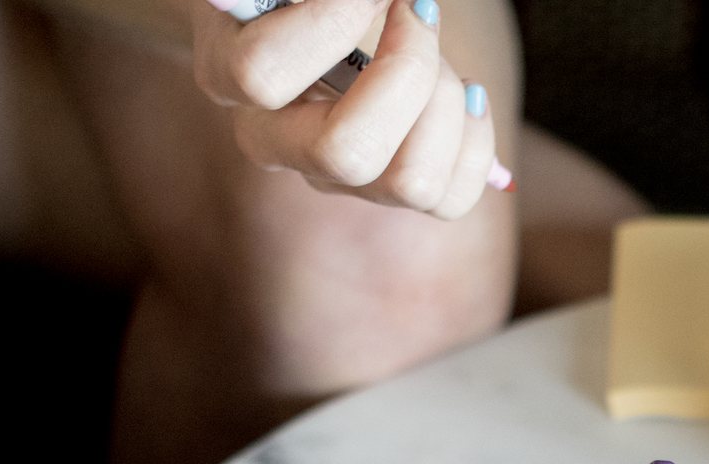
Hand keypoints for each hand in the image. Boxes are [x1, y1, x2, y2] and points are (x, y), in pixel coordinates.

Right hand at [188, 0, 508, 217]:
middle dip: (407, 74)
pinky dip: (477, 143)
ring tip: (442, 56)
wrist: (301, 15)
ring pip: (407, 184)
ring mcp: (335, 176)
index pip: (264, 74)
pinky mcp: (388, 190)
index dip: (330, 21)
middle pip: (344, 153)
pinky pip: (450, 199)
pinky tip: (471, 94)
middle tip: (418, 12)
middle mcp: (275, 142)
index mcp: (231, 76)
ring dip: (445, 106)